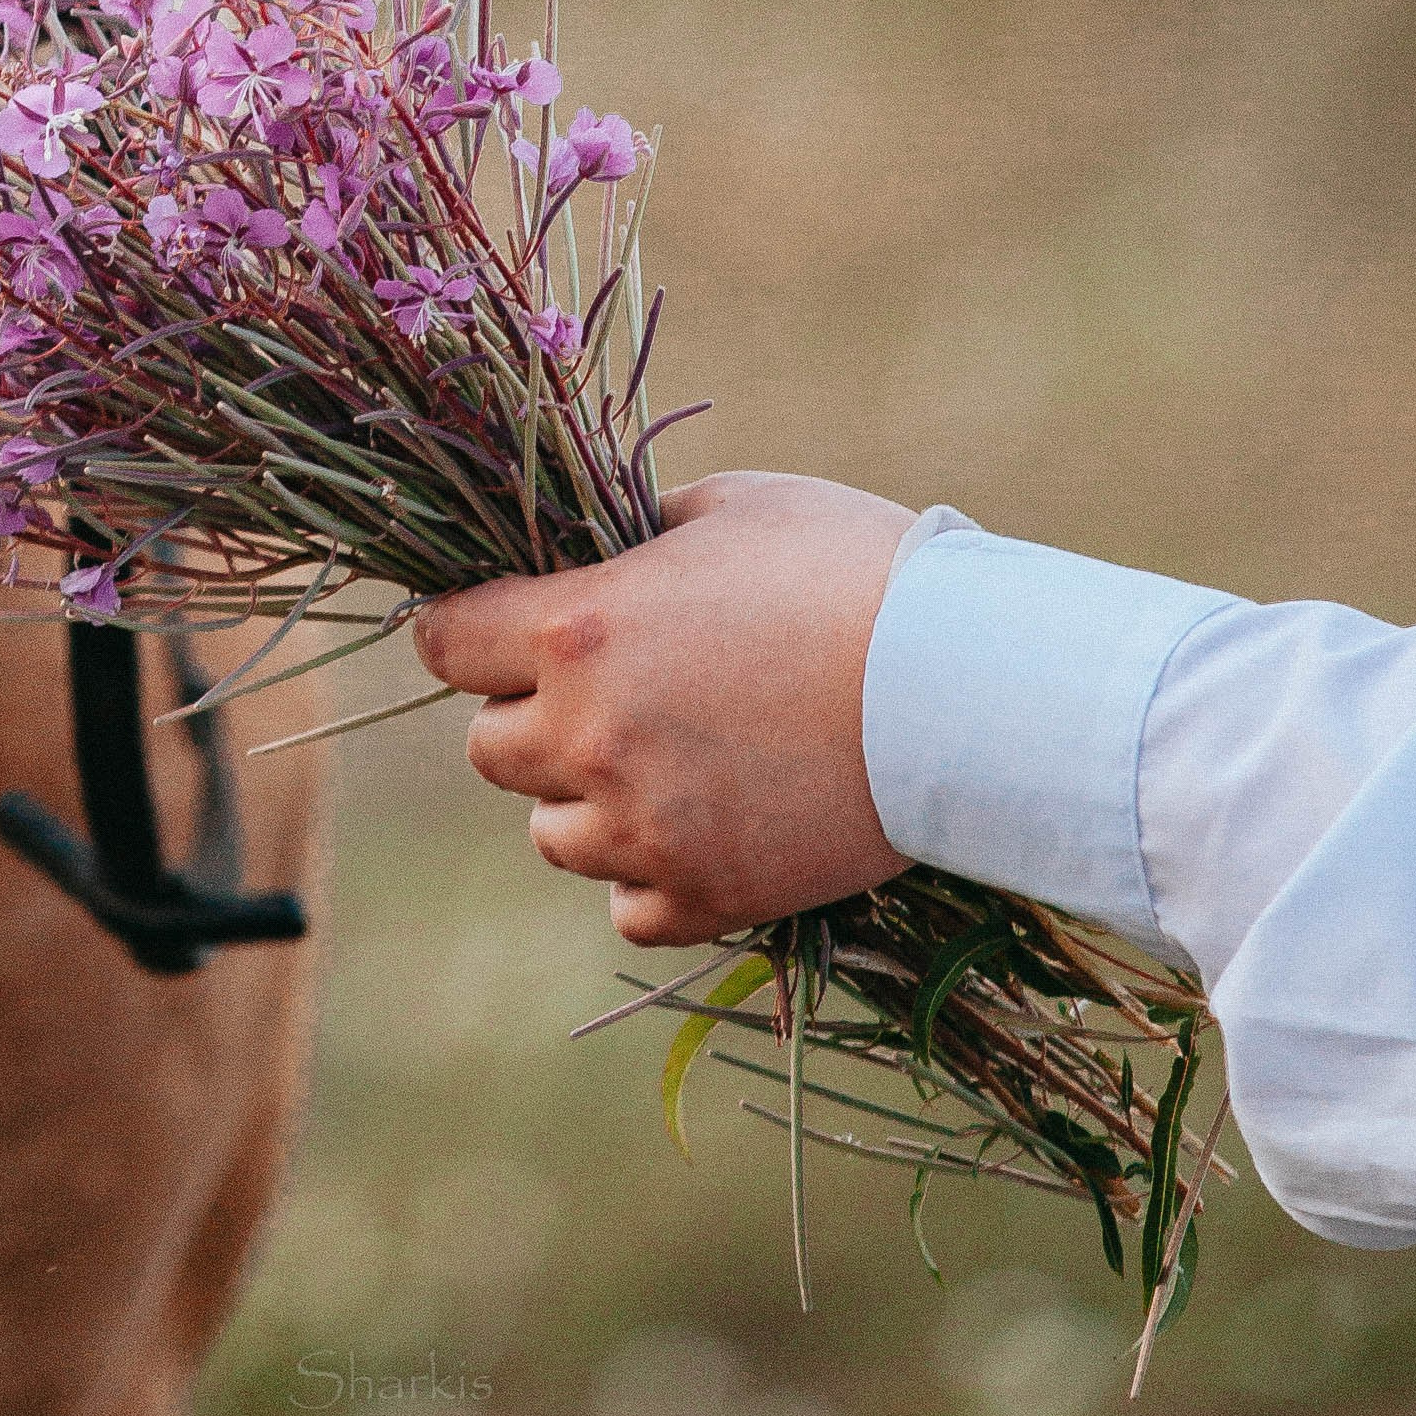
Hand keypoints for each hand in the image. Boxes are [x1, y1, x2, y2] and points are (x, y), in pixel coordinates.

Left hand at [411, 473, 914, 944]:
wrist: (970, 688)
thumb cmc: (851, 568)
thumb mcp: (730, 507)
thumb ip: (639, 532)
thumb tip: (600, 546)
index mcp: (579, 628)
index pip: (445, 642)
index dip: (466, 628)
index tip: (497, 626)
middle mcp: (588, 735)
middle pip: (487, 747)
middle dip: (530, 715)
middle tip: (607, 691)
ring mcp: (643, 827)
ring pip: (548, 836)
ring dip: (583, 800)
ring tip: (664, 761)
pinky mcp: (706, 896)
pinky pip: (626, 908)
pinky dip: (649, 873)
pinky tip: (701, 825)